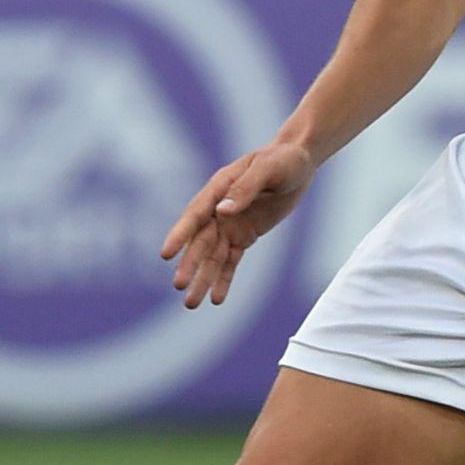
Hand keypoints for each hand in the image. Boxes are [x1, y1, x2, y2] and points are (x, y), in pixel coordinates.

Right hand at [158, 138, 316, 308]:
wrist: (298, 161)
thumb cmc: (282, 160)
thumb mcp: (267, 169)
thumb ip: (245, 189)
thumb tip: (222, 210)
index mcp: (219, 188)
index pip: (196, 215)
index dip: (180, 235)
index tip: (166, 254)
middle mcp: (219, 209)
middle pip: (201, 241)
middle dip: (190, 264)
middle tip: (178, 286)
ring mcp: (230, 224)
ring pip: (213, 257)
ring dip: (202, 279)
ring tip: (191, 304)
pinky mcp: (244, 235)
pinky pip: (231, 261)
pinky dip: (224, 279)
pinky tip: (216, 299)